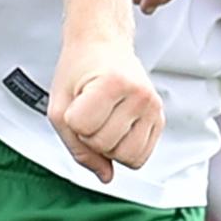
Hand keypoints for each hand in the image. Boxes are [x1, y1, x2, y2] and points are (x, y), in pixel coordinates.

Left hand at [49, 36, 163, 182]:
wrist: (101, 44)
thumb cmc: (78, 69)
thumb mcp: (60, 104)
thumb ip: (75, 145)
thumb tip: (105, 176)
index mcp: (112, 83)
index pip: (83, 128)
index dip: (73, 122)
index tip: (77, 102)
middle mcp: (139, 95)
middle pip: (106, 146)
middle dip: (90, 136)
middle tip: (90, 110)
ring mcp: (153, 107)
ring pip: (127, 157)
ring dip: (109, 147)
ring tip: (105, 121)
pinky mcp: (160, 118)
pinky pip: (142, 156)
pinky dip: (125, 151)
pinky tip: (117, 129)